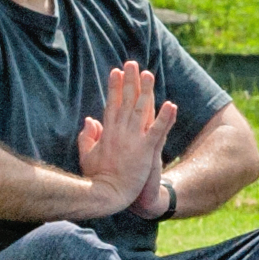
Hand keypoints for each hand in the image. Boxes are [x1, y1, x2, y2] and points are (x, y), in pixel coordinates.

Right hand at [76, 61, 176, 217]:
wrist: (108, 196)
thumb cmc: (98, 178)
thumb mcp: (87, 156)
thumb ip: (87, 137)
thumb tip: (89, 120)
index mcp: (107, 132)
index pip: (112, 104)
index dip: (115, 87)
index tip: (116, 71)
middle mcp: (120, 131)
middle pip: (126, 101)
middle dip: (130, 81)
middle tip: (132, 63)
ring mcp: (133, 140)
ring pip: (141, 110)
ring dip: (146, 91)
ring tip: (149, 74)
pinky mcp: (146, 150)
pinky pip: (158, 131)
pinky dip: (165, 118)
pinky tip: (172, 105)